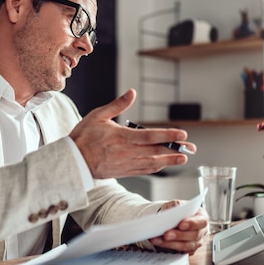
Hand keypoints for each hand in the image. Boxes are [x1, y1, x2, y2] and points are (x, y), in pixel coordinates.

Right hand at [70, 89, 195, 178]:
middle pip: (156, 151)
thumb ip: (118, 104)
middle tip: (191, 148)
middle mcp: (126, 152)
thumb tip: (132, 92)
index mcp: (121, 137)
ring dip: (169, 160)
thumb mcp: (98, 115)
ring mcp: (126, 164)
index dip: (168, 135)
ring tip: (183, 157)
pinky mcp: (124, 172)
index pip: (150, 136)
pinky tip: (165, 164)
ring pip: (152, 163)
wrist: (72, 161)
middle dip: (175, 149)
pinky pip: (144, 170)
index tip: (182, 134)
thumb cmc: (84, 137)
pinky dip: (156, 167)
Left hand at [148, 201, 208, 254]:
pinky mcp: (189, 249)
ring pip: (186, 246)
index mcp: (202, 217)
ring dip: (171, 243)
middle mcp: (202, 230)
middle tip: (167, 234)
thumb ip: (177, 205)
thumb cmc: (177, 210)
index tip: (181, 225)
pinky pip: (180, 251)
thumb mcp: (176, 204)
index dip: (192, 223)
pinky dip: (168, 247)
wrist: (172, 218)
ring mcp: (196, 241)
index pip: (201, 221)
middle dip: (179, 235)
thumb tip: (174, 210)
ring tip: (159, 239)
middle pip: (194, 235)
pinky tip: (158, 242)